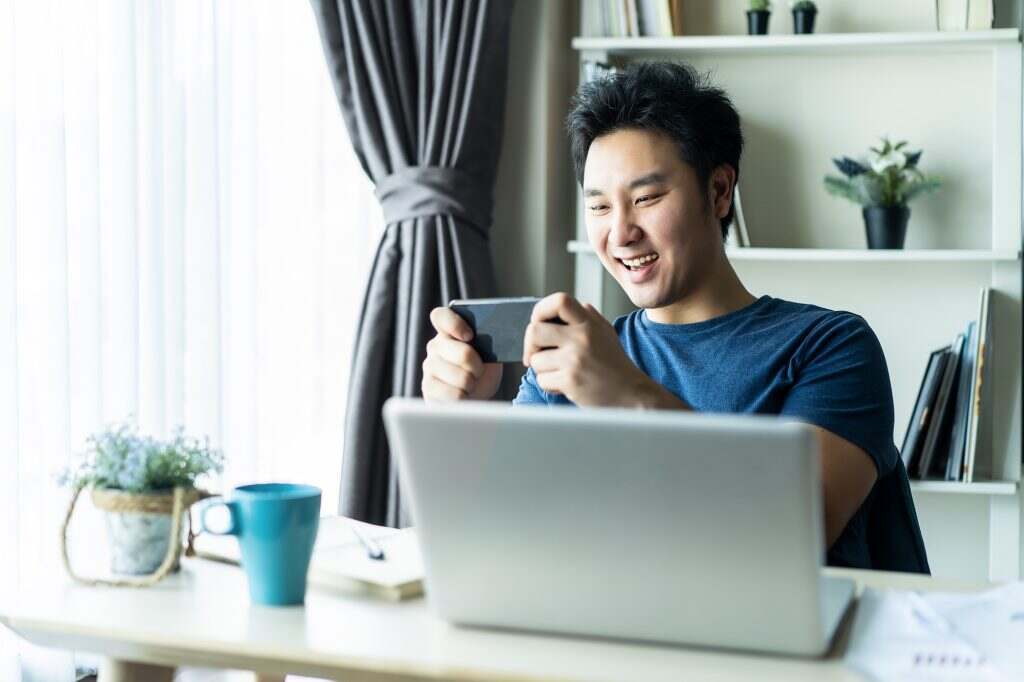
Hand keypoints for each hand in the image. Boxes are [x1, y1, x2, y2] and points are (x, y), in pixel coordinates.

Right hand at [421, 307, 502, 402]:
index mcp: (448, 331)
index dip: (455, 324)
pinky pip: (454, 395)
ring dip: (473, 384)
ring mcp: (429, 367)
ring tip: (470, 383)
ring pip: (462, 377)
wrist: (475, 396)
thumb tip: (504, 336)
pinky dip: (465, 398)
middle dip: (479, 366)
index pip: (441, 316)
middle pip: (464, 353)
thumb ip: (489, 340)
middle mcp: (435, 346)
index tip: (470, 336)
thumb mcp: (489, 352)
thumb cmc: (483, 370)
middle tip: (479, 371)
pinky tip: (463, 394)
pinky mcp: (428, 388)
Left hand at [522, 293, 685, 408]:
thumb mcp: (605, 332)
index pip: (559, 301)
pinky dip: (550, 385)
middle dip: (530, 345)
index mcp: (589, 323)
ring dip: (543, 370)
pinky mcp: (571, 380)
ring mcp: (575, 359)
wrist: (632, 394)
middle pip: (534, 330)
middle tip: (537, 354)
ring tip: (561, 373)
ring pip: (535, 360)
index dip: (541, 310)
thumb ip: (586, 316)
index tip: (539, 324)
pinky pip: (542, 380)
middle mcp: (582, 337)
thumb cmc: (615, 365)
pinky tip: (566, 385)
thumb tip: (561, 306)